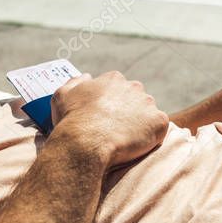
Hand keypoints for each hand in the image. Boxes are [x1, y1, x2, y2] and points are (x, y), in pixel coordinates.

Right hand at [50, 71, 168, 167]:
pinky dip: (151, 137)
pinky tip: (136, 145)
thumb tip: (86, 77)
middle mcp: (134, 87)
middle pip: (135, 99)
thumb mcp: (62, 95)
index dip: (112, 104)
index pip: (118, 88)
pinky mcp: (159, 122)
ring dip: (141, 124)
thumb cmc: (72, 121)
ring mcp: (148, 104)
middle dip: (128, 112)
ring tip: (125, 140)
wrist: (86, 143)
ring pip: (148, 114)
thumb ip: (75, 82)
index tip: (105, 117)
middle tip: (116, 130)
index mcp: (113, 79)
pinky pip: (159, 128)